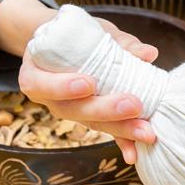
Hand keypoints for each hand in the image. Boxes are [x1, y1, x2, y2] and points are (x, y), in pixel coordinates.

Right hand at [0, 0, 159, 164]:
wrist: (66, 45)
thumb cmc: (75, 36)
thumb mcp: (89, 30)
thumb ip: (118, 41)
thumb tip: (148, 53)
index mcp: (36, 73)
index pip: (42, 83)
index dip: (63, 86)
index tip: (88, 84)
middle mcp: (49, 98)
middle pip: (72, 109)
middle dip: (105, 110)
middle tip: (133, 105)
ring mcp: (69, 111)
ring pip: (91, 123)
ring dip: (120, 129)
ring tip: (146, 132)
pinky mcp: (89, 119)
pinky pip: (105, 131)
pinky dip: (122, 142)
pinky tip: (135, 154)